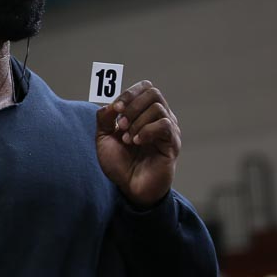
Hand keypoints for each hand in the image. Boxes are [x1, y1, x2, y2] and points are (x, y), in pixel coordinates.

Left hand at [95, 80, 180, 208]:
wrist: (129, 188)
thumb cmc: (119, 163)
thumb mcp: (104, 138)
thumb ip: (105, 118)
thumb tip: (112, 104)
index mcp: (144, 112)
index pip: (145, 87)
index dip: (129, 93)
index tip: (116, 109)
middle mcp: (159, 117)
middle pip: (153, 92)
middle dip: (132, 106)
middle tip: (121, 125)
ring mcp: (168, 129)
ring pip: (158, 108)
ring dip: (137, 122)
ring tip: (128, 139)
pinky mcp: (173, 143)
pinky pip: (164, 125)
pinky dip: (147, 131)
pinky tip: (137, 142)